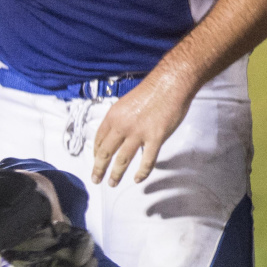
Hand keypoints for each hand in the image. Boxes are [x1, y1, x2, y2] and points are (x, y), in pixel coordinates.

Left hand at [91, 69, 194, 186]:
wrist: (171, 83)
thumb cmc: (152, 90)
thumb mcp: (126, 102)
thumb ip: (120, 119)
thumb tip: (116, 133)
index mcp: (113, 116)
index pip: (99, 139)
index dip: (96, 153)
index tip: (96, 160)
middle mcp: (122, 126)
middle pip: (106, 153)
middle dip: (99, 169)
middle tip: (96, 179)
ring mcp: (138, 133)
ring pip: (122, 160)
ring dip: (115, 174)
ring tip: (112, 183)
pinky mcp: (155, 138)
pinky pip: (146, 161)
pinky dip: (141, 173)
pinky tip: (138, 179)